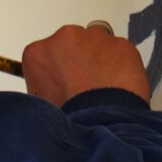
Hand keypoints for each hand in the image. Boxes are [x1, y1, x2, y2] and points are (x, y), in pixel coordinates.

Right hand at [22, 24, 150, 106]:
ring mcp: (95, 38)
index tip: (63, 84)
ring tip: (104, 88)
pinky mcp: (121, 44)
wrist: (101, 123)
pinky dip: (122, 66)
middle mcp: (65, 38)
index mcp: (38, 53)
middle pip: (72, 44)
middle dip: (79, 61)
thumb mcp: (42, 105)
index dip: (56, 72)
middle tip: (85, 87)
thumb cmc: (72, 118)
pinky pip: (121, 52)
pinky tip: (120, 86)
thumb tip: (54, 92)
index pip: (44, 56)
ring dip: (100, 61)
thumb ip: (46, 87)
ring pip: (98, 44)